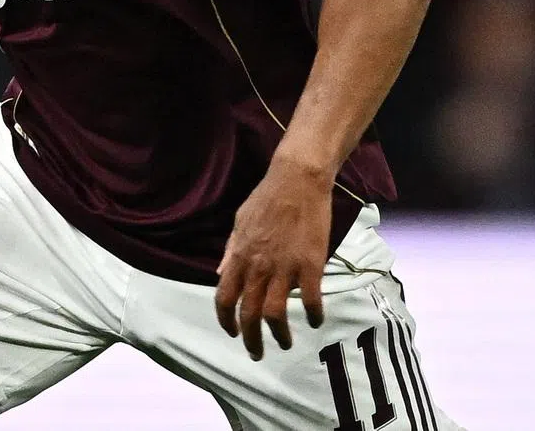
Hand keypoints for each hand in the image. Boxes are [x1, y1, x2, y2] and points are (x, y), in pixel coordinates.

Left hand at [214, 155, 330, 359]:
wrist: (296, 180)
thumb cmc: (266, 199)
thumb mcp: (239, 222)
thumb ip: (230, 251)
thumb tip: (219, 274)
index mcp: (239, 255)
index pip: (224, 298)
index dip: (226, 321)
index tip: (233, 333)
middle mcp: (258, 266)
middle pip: (249, 314)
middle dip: (251, 340)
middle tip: (257, 353)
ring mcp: (284, 267)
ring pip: (276, 314)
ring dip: (280, 335)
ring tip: (286, 343)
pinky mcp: (310, 265)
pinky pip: (310, 301)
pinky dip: (312, 316)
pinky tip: (315, 320)